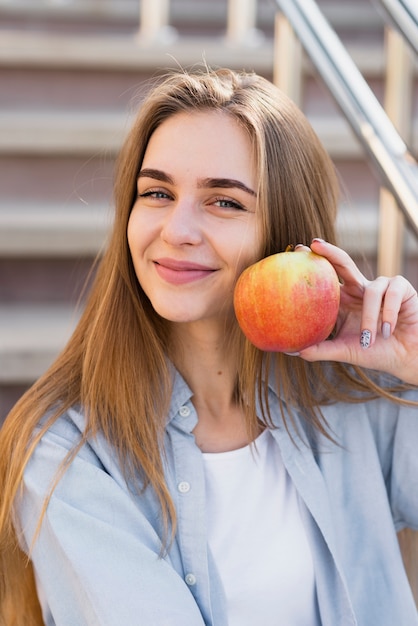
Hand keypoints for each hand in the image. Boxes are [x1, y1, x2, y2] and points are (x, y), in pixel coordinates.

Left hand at [295, 239, 417, 385]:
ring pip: (370, 291)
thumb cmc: (375, 352)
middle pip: (344, 263)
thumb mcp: (344, 351)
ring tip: (369, 339)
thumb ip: (319, 349)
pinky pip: (390, 294)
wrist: (405, 358)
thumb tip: (292, 351)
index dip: (314, 262)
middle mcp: (360, 289)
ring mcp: (381, 286)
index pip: (327, 277)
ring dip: (369, 319)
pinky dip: (387, 313)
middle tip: (315, 245)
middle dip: (330, 252)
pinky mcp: (401, 288)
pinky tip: (387, 330)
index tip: (298, 250)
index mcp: (344, 300)